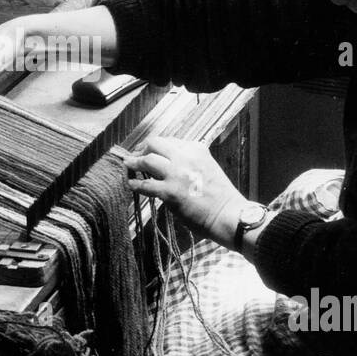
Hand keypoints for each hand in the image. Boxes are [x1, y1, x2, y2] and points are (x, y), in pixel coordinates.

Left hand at [124, 135, 247, 246]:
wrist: (228, 215)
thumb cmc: (220, 196)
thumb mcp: (208, 167)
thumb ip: (191, 161)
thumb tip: (170, 164)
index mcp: (197, 149)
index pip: (169, 141)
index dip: (156, 146)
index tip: (149, 150)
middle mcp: (186, 157)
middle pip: (154, 143)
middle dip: (142, 148)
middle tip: (136, 155)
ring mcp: (177, 173)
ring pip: (147, 160)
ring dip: (134, 162)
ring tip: (127, 165)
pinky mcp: (170, 192)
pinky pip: (145, 184)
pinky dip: (135, 184)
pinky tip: (131, 184)